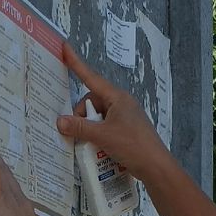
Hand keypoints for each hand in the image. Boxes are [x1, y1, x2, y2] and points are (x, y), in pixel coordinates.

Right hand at [54, 44, 172, 182]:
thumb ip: (80, 128)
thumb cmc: (133, 145)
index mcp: (117, 97)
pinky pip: (105, 127)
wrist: (156, 167)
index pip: (91, 77)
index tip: (65, 47)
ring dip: (90, 128)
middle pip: (92, 101)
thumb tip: (59, 121)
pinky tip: (97, 149)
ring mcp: (124, 118)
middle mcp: (121, 104)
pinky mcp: (126, 131)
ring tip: (90, 144)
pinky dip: (98, 136)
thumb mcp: (103, 136)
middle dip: (82, 115)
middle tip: (79, 132)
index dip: (76, 63)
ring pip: (98, 116)